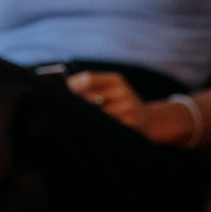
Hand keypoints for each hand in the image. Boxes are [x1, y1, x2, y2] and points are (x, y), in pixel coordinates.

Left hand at [65, 71, 193, 145]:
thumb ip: (93, 90)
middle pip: (89, 98)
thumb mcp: (114, 91)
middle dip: (74, 105)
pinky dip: (93, 130)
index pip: (89, 79)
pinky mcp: (130, 126)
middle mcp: (124, 93)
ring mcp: (128, 110)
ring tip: (67, 123)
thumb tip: (63, 94)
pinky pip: (105, 128)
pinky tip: (84, 132)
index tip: (58, 92)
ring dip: (81, 120)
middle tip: (57, 110)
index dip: (71, 86)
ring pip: (96, 115)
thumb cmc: (123, 105)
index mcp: (117, 80)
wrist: (152, 122)